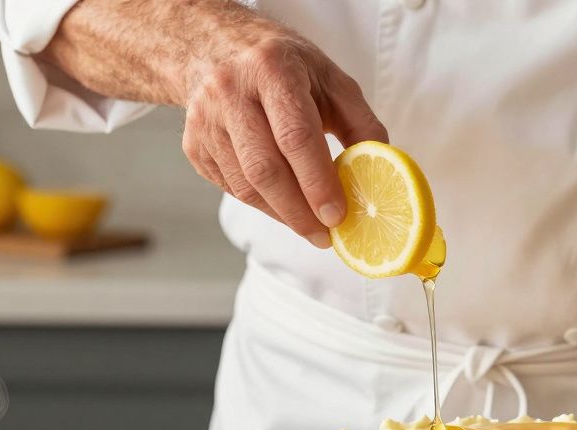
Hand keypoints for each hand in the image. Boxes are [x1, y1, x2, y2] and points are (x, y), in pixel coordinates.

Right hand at [181, 24, 387, 246]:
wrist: (213, 47)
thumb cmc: (280, 64)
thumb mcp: (328, 77)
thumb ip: (360, 121)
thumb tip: (382, 169)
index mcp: (271, 69)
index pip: (295, 136)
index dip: (317, 181)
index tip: (337, 215)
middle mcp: (231, 92)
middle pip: (265, 169)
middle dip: (299, 212)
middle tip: (325, 236)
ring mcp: (206, 121)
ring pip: (245, 186)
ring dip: (281, 214)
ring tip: (309, 226)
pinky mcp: (194, 145)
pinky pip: (231, 188)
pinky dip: (261, 204)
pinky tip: (281, 204)